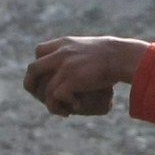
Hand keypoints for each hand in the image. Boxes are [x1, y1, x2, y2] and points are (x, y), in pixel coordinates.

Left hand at [23, 36, 144, 116]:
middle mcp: (60, 54)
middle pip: (32, 69)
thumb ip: (79, 53)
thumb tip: (79, 62)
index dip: (40, 65)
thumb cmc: (114, 54)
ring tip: (63, 111)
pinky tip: (75, 108)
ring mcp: (64, 67)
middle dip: (32, 86)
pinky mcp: (70, 79)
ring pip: (45, 90)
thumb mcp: (91, 48)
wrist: (122, 56)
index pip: (39, 51)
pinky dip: (63, 105)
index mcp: (64, 43)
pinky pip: (55, 97)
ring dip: (51, 104)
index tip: (47, 77)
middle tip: (42, 98)